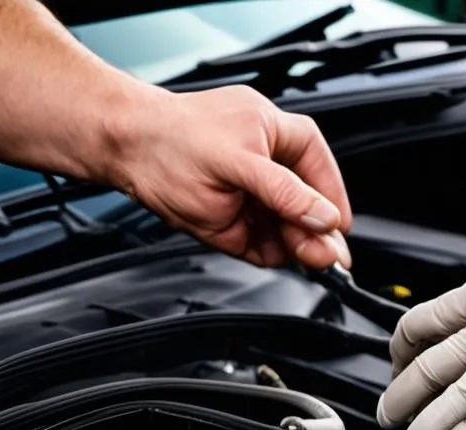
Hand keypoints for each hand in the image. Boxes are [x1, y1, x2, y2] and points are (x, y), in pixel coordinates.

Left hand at [111, 85, 350, 268]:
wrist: (126, 153)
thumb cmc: (171, 140)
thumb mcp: (237, 163)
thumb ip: (284, 192)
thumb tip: (324, 215)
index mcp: (278, 136)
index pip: (321, 171)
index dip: (331, 201)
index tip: (338, 230)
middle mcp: (270, 168)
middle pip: (309, 207)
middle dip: (317, 231)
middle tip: (326, 255)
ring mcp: (254, 199)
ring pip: (290, 232)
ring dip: (299, 247)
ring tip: (307, 256)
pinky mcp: (238, 227)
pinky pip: (267, 248)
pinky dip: (274, 255)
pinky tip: (280, 255)